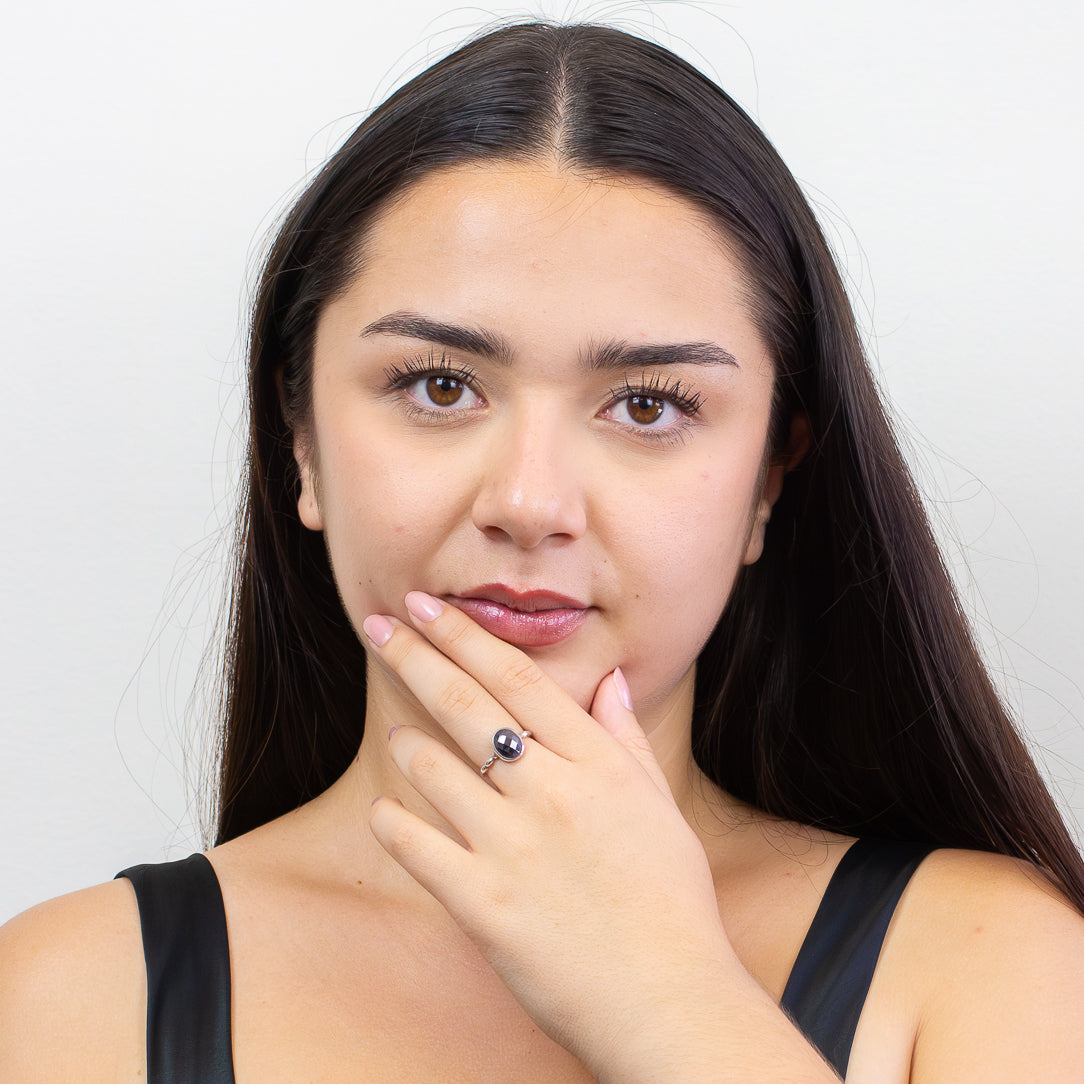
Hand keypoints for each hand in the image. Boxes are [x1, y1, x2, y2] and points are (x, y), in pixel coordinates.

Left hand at [365, 591, 736, 1078]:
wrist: (669, 1000)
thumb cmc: (671, 903)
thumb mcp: (660, 809)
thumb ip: (627, 739)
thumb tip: (610, 681)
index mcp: (597, 764)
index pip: (517, 678)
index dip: (463, 634)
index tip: (426, 606)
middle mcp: (552, 791)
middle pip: (468, 706)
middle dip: (415, 656)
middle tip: (378, 625)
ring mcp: (514, 846)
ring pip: (434, 768)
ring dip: (408, 742)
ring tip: (399, 732)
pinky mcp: (484, 903)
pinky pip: (417, 846)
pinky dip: (393, 822)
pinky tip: (385, 811)